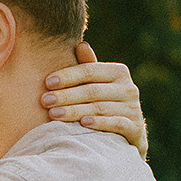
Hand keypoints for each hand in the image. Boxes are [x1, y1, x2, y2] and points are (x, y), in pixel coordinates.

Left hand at [40, 41, 149, 157]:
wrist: (127, 135)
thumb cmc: (105, 104)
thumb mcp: (98, 84)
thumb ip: (89, 68)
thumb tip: (81, 45)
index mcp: (118, 72)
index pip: (89, 71)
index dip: (68, 76)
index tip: (47, 82)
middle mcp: (129, 88)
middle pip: (92, 90)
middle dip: (66, 95)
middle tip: (45, 100)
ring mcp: (133, 109)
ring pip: (100, 108)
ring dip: (75, 111)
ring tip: (54, 114)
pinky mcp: (135, 128)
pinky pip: (117, 124)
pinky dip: (100, 123)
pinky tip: (83, 124)